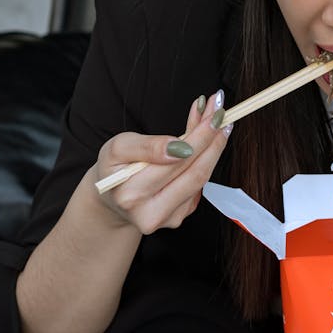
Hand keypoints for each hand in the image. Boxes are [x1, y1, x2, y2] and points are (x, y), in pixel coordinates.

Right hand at [93, 90, 230, 234]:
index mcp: (131, 194)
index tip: (215, 113)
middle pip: (195, 173)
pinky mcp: (178, 217)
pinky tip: (203, 144)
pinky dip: (203, 161)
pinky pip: (198, 186)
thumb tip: (181, 146)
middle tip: (222, 114)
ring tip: (216, 123)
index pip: (177, 161)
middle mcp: (150, 213)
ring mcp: (167, 219)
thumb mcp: (119, 147)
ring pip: (201, 179)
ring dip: (213, 148)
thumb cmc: (114, 167)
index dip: (200, 135)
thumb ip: (148, 146)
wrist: (110, 196)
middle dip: (213, 140)